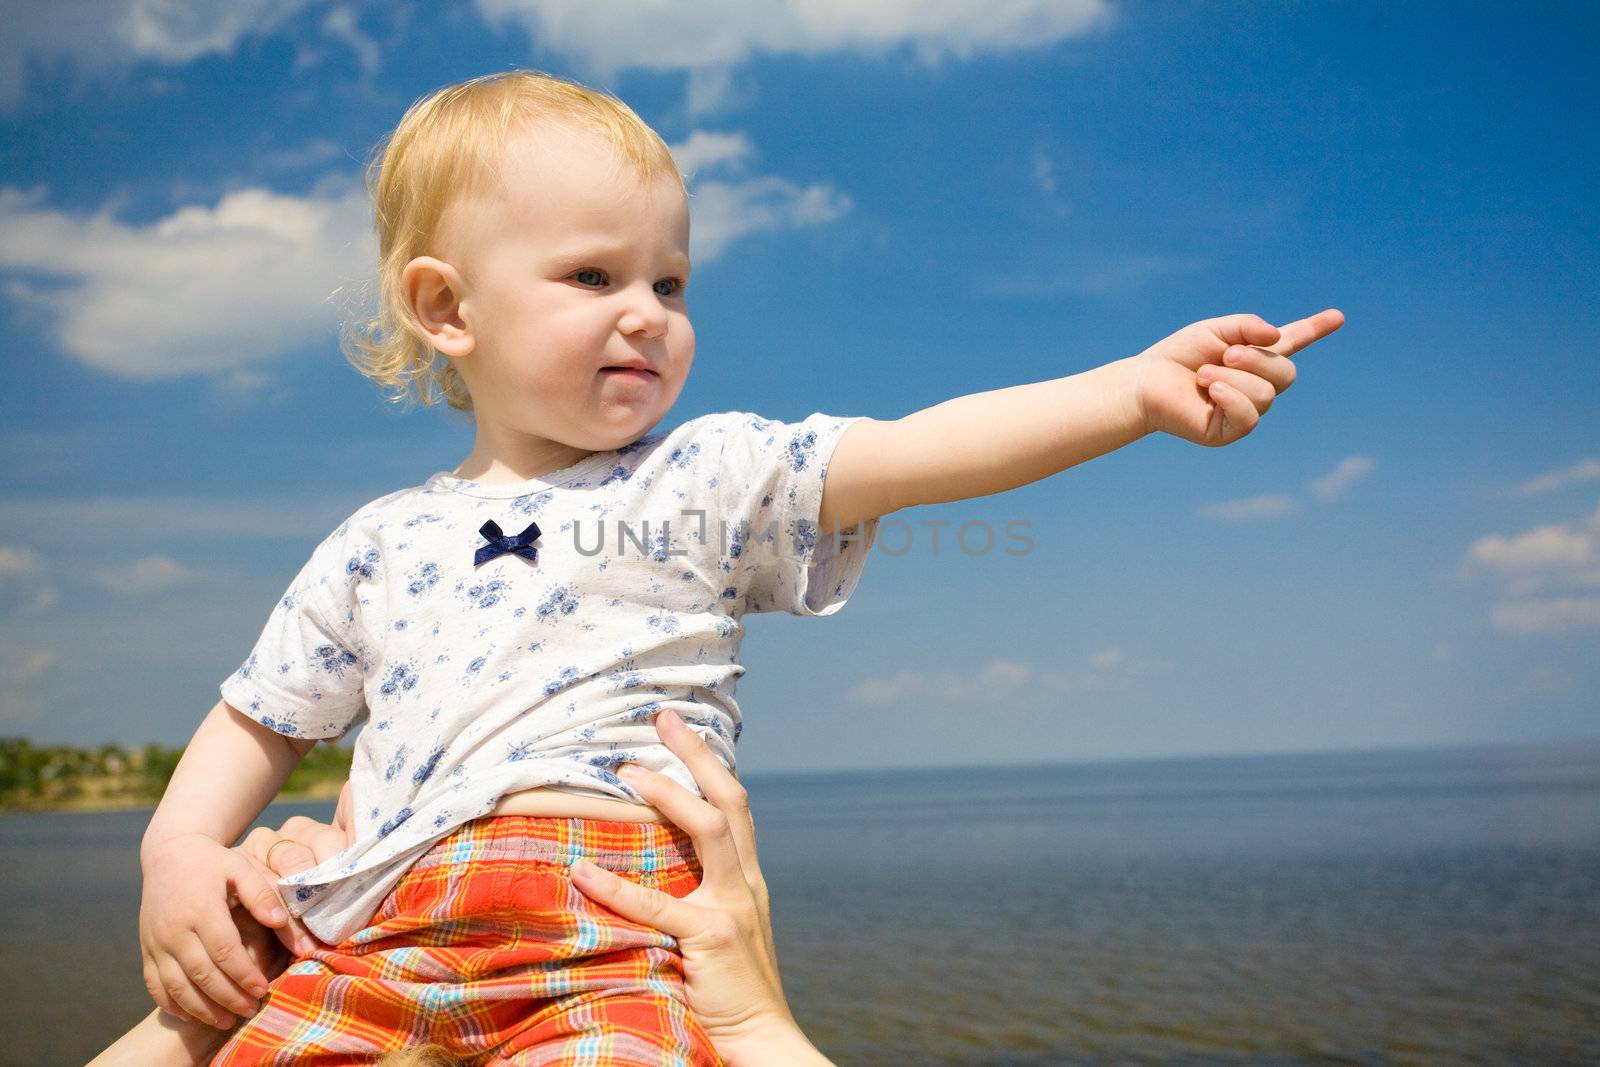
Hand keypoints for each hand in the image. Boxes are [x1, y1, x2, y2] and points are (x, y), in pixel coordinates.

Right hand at [96, 797, 357, 1066]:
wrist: (169, 853)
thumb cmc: (213, 862)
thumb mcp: (240, 868)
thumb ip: (261, 894)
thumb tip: (280, 921)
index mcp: (200, 908)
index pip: (224, 951)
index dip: (244, 974)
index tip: (264, 989)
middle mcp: (174, 929)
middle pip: (201, 974)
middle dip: (228, 998)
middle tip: (251, 1010)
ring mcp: (155, 941)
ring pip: (176, 986)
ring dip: (202, 1008)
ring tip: (228, 1020)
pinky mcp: (145, 948)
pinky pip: (154, 984)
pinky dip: (172, 1004)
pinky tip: (193, 1015)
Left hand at [567, 709, 833, 1065]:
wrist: (761, 1042)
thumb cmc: (727, 994)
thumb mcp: (719, 935)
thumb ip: (694, 899)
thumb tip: (639, 868)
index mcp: (748, 880)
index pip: (734, 806)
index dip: (709, 764)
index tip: (678, 730)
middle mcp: (747, 883)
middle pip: (730, 799)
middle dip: (697, 754)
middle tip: (663, 718)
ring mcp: (735, 907)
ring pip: (711, 828)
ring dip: (668, 794)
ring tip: (626, 771)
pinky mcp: (713, 937)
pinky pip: (659, 904)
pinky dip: (618, 886)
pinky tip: (583, 870)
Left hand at [1129, 308, 1343, 444]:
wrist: (1144, 383)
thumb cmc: (1177, 357)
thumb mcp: (1215, 330)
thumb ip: (1248, 327)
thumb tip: (1279, 337)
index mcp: (1254, 357)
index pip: (1292, 342)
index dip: (1314, 329)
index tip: (1338, 316)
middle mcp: (1255, 385)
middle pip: (1286, 373)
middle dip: (1257, 359)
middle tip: (1224, 354)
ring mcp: (1245, 410)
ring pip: (1267, 394)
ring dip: (1234, 377)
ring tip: (1204, 374)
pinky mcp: (1229, 431)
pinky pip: (1250, 416)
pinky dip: (1232, 397)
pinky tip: (1211, 390)